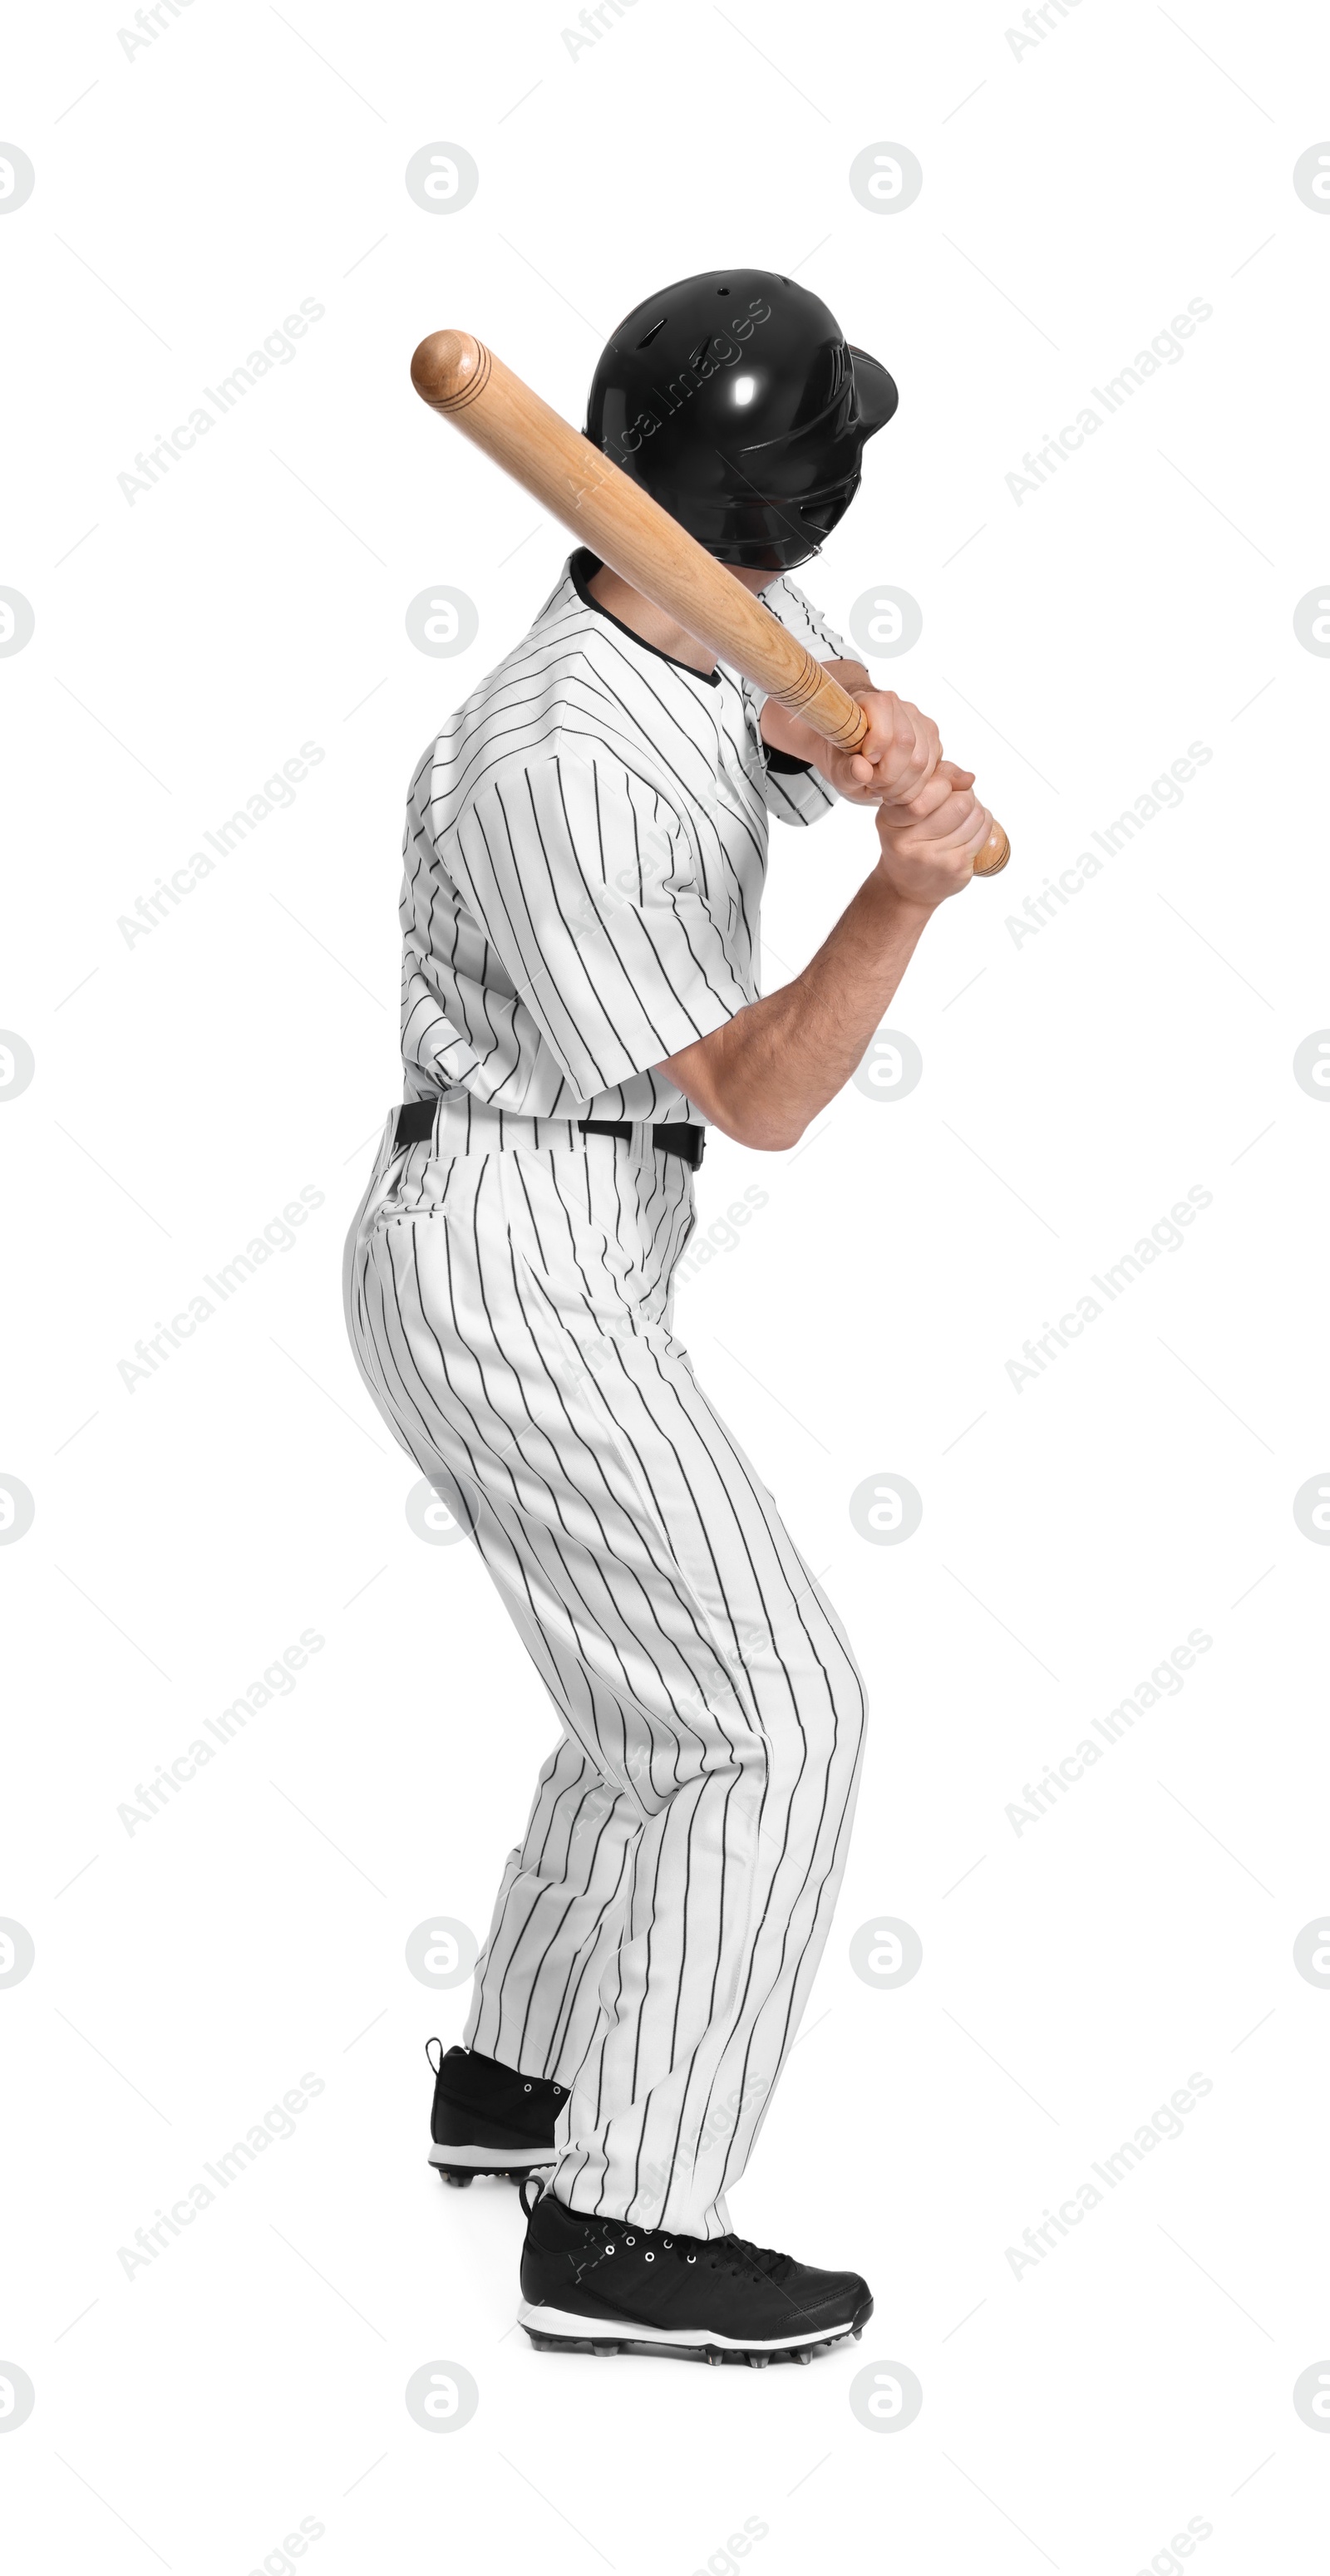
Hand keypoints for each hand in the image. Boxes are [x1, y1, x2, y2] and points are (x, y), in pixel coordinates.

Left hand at [822, 688, 942, 805]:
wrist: (861, 757)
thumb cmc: (847, 758)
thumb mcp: (838, 770)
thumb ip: (846, 771)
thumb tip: (862, 770)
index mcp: (872, 702)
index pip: (883, 710)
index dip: (875, 742)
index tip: (865, 761)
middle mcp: (902, 708)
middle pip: (906, 742)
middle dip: (888, 775)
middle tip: (873, 784)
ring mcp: (922, 723)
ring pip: (921, 761)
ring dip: (900, 787)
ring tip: (883, 789)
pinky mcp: (933, 742)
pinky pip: (931, 771)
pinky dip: (913, 789)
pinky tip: (896, 789)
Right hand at [873, 761, 992, 910]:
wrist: (905, 887)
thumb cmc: (906, 839)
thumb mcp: (903, 806)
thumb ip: (932, 780)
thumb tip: (969, 778)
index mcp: (890, 821)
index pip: (930, 791)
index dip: (944, 783)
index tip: (940, 789)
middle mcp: (909, 843)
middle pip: (961, 803)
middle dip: (964, 795)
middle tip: (955, 801)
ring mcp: (935, 859)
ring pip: (977, 815)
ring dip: (975, 809)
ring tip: (960, 816)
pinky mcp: (957, 869)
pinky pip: (984, 831)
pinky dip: (981, 824)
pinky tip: (967, 830)